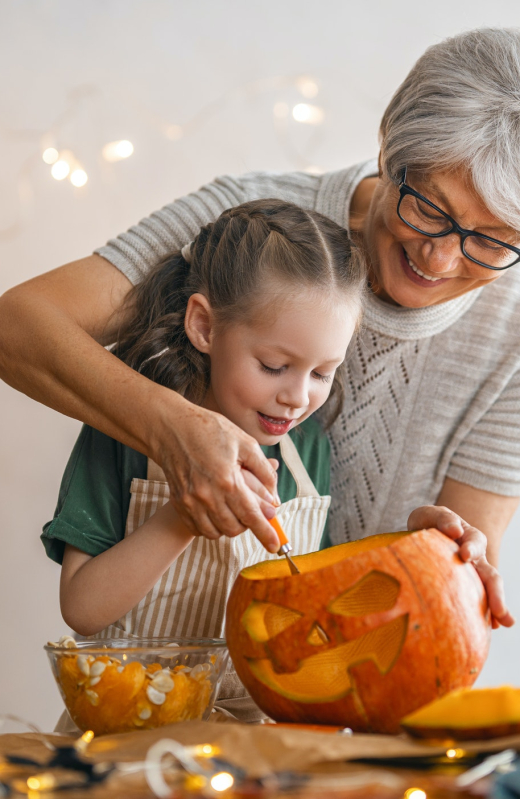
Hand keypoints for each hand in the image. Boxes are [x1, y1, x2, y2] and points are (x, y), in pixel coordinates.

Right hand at [153, 395, 280, 551]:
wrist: (171, 428)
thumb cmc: (210, 430)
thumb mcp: (244, 442)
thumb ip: (263, 470)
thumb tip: (274, 495)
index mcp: (228, 480)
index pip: (251, 516)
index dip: (266, 533)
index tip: (275, 546)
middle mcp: (208, 496)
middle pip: (235, 528)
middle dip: (248, 526)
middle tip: (253, 512)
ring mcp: (191, 501)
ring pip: (216, 532)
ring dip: (230, 527)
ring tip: (235, 510)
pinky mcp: (179, 503)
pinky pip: (198, 528)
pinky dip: (211, 526)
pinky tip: (217, 512)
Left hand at [407, 505, 514, 628]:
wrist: (426, 533)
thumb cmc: (429, 523)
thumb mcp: (430, 515)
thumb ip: (442, 518)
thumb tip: (454, 529)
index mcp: (469, 537)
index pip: (475, 541)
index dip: (471, 548)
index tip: (465, 555)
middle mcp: (477, 559)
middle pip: (490, 575)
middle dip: (496, 592)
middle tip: (499, 609)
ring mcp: (473, 576)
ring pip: (489, 592)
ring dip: (497, 607)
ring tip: (503, 623)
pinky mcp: (466, 588)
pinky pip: (477, 602)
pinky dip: (483, 614)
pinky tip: (487, 628)